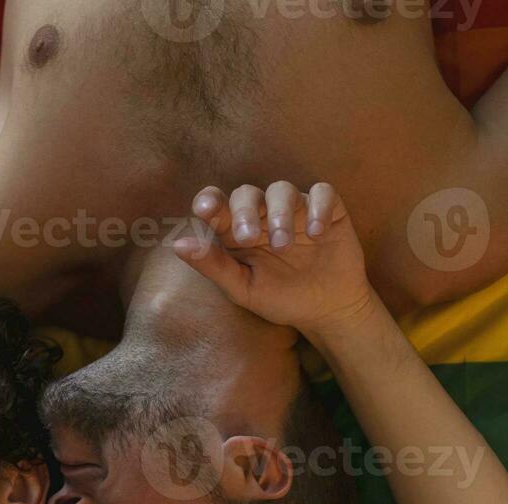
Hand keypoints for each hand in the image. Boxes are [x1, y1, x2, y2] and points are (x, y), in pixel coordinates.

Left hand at [174, 181, 377, 339]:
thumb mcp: (243, 288)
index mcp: (237, 231)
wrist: (326, 310)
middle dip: (244, 211)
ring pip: (282, 189)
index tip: (205, 208)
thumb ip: (213, 266)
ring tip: (283, 245)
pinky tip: (317, 233)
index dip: (210, 201)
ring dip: (279, 213)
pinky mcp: (328, 210)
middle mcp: (263, 214)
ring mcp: (296, 209)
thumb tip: (178, 245)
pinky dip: (318, 207)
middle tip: (248, 238)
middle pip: (247, 193)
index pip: (217, 205)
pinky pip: (322, 193)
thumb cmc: (279, 298)